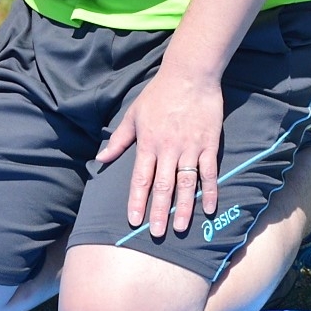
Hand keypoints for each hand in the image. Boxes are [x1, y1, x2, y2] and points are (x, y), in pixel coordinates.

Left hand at [97, 68, 222, 236]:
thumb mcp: (133, 114)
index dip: (136, 200)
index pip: (139, 178)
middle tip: (157, 234)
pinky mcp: (209, 144)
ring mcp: (190, 148)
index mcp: (147, 143)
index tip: (133, 219)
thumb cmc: (157, 95)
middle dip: (159, 212)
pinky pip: (209, 172)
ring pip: (185, 183)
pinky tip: (208, 208)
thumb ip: (119, 140)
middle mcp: (167, 149)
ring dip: (183, 207)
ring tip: (180, 228)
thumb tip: (101, 159)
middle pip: (163, 186)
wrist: (189, 76)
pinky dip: (209, 191)